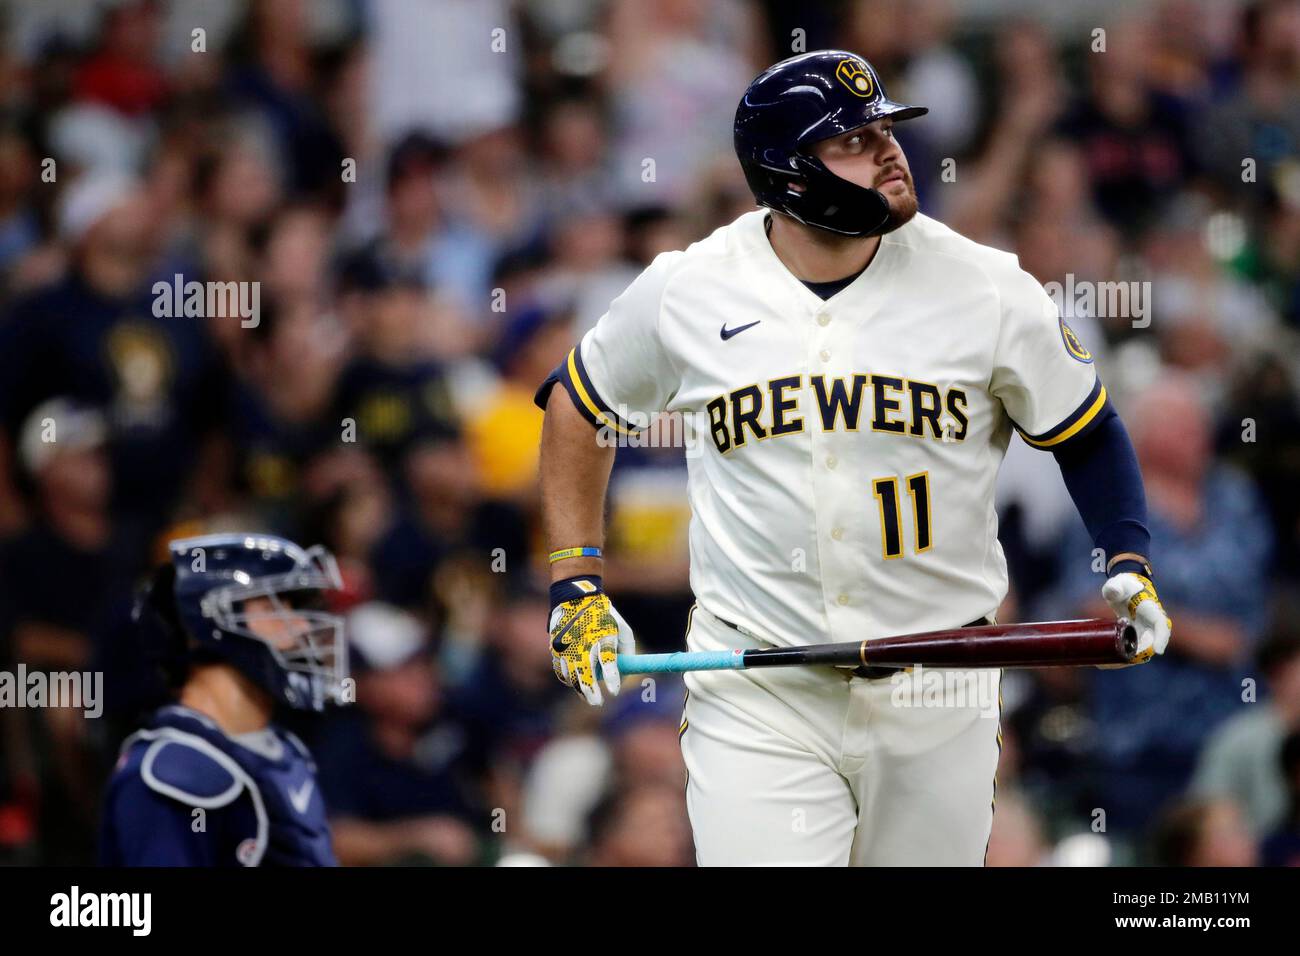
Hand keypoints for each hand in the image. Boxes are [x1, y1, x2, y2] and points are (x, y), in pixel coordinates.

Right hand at [548, 577, 634, 705]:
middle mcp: (584, 642)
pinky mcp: (556, 648)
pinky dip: (567, 679)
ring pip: (571, 676)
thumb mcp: (623, 629)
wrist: (576, 598)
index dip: (611, 679)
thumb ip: (627, 653)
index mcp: (604, 635)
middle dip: (592, 692)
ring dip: (579, 689)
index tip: (614, 692)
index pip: (608, 662)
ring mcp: (568, 645)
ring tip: (588, 697)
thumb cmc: (605, 617)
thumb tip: (625, 677)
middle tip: (598, 703)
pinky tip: (575, 684)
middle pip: (586, 673)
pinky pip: (560, 671)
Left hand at [1102, 572, 1171, 663]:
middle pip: (1149, 646)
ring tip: (1103, 665)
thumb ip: (1114, 587)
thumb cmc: (1124, 587)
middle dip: (1134, 657)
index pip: (1162, 626)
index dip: (1161, 638)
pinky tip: (1104, 664)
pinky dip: (1120, 659)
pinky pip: (1131, 652)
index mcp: (1153, 611)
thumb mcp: (1117, 584)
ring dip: (1124, 661)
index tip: (1157, 651)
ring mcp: (1145, 634)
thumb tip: (1113, 592)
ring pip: (1139, 653)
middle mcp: (1152, 625)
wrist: (1125, 590)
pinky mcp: (1136, 639)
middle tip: (1113, 662)